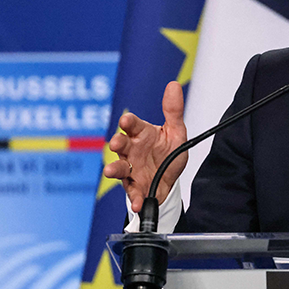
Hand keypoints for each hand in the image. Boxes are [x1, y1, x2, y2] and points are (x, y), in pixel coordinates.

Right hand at [103, 81, 188, 211]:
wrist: (171, 179)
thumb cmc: (168, 153)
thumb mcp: (176, 133)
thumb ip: (173, 111)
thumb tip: (173, 85)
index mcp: (142, 134)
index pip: (133, 125)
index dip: (129, 122)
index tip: (127, 119)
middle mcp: (132, 150)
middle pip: (120, 144)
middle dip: (117, 143)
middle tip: (117, 143)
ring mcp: (130, 168)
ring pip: (118, 167)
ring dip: (114, 169)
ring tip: (111, 171)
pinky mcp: (134, 186)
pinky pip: (132, 192)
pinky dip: (134, 198)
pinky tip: (138, 202)